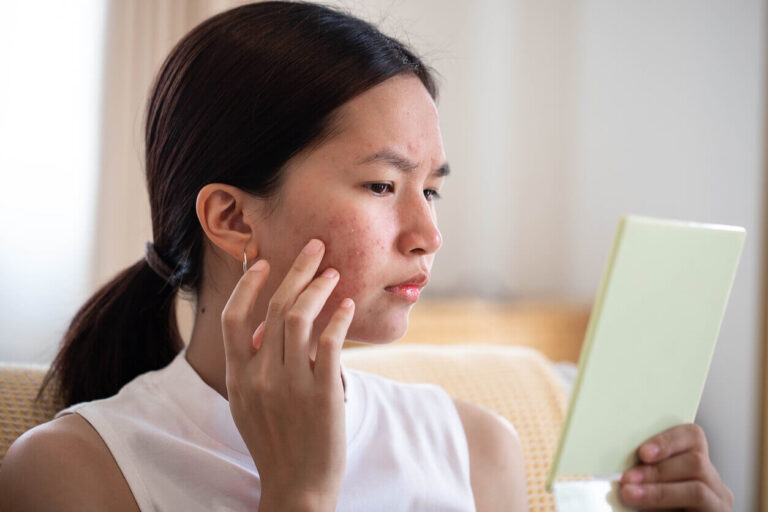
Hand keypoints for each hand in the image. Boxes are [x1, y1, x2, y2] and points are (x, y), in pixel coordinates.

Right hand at [220, 238, 354, 507]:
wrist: (297, 487)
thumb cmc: (276, 443)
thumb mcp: (249, 405)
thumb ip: (252, 367)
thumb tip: (263, 328)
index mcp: (238, 377)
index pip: (233, 318)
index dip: (248, 285)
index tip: (264, 261)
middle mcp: (260, 376)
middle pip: (276, 308)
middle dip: (297, 270)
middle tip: (316, 248)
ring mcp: (290, 384)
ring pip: (301, 318)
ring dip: (319, 288)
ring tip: (334, 273)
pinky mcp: (321, 393)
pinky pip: (329, 343)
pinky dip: (338, 318)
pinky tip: (347, 306)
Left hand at [618, 423, 733, 510]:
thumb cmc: (650, 507)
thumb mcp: (647, 485)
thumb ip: (641, 474)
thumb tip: (618, 467)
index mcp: (697, 465)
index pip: (692, 437)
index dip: (667, 441)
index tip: (642, 453)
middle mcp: (714, 484)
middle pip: (696, 462)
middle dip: (657, 471)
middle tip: (627, 480)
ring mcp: (718, 506)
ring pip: (698, 489)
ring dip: (660, 491)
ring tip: (631, 496)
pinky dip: (664, 509)